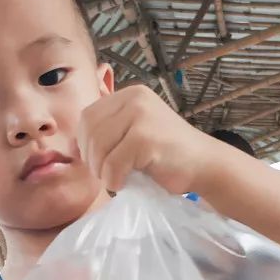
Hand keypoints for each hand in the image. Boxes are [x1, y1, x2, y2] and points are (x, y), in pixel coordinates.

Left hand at [78, 85, 226, 193]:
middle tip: (105, 174)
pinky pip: (113, 164)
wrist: (205, 164)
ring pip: (98, 148)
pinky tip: (124, 184)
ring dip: (101, 171)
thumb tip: (74, 144)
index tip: (96, 162)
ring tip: (115, 179)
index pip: (88, 116)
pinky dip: (114, 180)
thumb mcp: (136, 131)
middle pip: (89, 131)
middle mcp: (135, 99)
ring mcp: (141, 117)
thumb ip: (111, 129)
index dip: (84, 143)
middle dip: (91, 159)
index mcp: (130, 95)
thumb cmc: (168, 154)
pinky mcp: (146, 139)